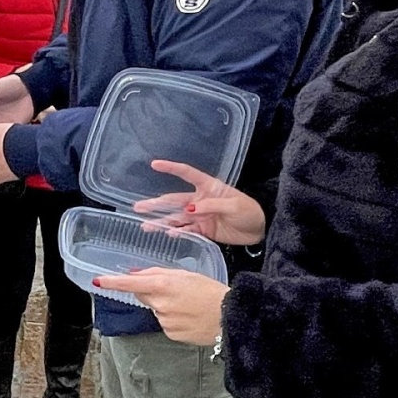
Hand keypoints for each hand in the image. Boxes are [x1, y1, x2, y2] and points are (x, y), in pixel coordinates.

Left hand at [94, 268, 226, 344]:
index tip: (98, 281)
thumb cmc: (212, 292)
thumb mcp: (186, 275)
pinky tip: (188, 317)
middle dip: (151, 292)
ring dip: (165, 306)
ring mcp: (164, 321)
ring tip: (189, 305)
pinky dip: (173, 319)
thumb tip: (135, 275)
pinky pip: (164, 323)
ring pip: (155, 310)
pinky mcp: (170, 334)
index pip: (130, 283)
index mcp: (163, 286)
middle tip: (175, 290)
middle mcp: (160, 305)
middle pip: (143, 295)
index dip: (112, 282)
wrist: (231, 318)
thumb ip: (158, 274)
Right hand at [130, 160, 266, 245]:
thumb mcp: (234, 205)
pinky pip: (186, 230)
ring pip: (176, 218)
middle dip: (156, 203)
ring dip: (161, 221)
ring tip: (146, 226)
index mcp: (209, 187)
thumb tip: (189, 209)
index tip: (154, 164)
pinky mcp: (202, 229)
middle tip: (138, 207)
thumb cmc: (250, 211)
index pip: (187, 174)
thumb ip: (212, 205)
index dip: (171, 169)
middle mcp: (200, 200)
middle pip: (174, 200)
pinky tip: (168, 233)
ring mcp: (200, 215)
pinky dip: (177, 232)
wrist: (258, 231)